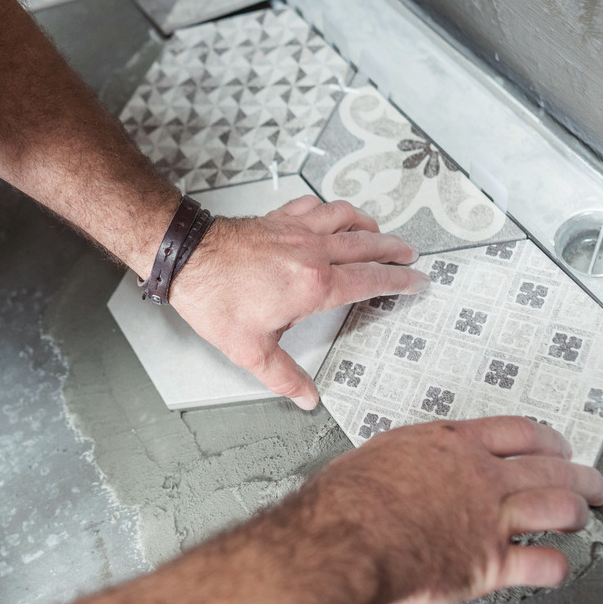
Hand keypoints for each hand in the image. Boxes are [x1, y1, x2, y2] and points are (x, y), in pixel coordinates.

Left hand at [168, 196, 426, 408]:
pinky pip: (315, 206)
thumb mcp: (251, 349)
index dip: (398, 282)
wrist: (186, 258)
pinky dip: (332, 209)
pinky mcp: (278, 218)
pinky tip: (333, 215)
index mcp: (313, 286)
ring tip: (380, 233)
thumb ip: (284, 375)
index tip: (416, 282)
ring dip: (369, 225)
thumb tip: (306, 397)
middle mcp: (312, 252)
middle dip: (394, 251)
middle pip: (367, 246)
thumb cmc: (215, 299)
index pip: (370, 281)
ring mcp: (296, 230)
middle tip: (411, 255)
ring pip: (346, 219)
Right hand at [295, 416, 602, 603]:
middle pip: (552, 466)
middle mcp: (483, 477)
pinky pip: (543, 564)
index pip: (520, 432)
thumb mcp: (384, 452)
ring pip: (561, 507)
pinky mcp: (491, 563)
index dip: (548, 439)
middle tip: (591, 481)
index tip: (556, 445)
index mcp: (455, 444)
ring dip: (578, 512)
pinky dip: (557, 566)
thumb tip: (406, 463)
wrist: (348, 536)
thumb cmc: (351, 498)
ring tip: (582, 516)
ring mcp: (492, 519)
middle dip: (580, 474)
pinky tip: (557, 566)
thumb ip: (413, 455)